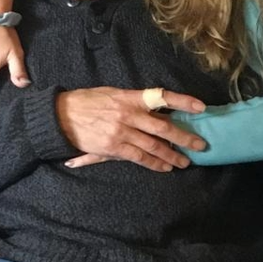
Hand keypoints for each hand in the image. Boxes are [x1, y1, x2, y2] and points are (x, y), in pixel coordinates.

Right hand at [58, 87, 206, 171]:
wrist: (61, 115)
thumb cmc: (88, 102)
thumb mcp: (112, 94)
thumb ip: (134, 101)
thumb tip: (157, 107)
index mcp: (131, 97)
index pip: (162, 96)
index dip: (183, 101)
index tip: (201, 107)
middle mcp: (129, 113)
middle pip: (163, 126)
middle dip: (184, 137)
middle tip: (200, 145)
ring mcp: (122, 131)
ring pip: (154, 145)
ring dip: (172, 155)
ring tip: (185, 162)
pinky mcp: (114, 147)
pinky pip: (139, 157)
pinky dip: (154, 163)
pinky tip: (165, 167)